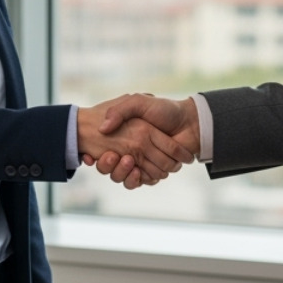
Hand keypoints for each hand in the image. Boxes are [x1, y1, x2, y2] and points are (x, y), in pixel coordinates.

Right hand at [77, 97, 194, 188]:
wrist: (190, 122)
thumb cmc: (165, 110)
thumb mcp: (138, 101)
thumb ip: (120, 110)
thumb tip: (103, 128)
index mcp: (125, 134)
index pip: (103, 150)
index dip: (98, 153)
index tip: (92, 154)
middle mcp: (131, 150)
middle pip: (109, 166)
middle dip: (107, 165)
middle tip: (111, 155)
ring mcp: (142, 162)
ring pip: (122, 177)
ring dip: (121, 172)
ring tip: (128, 161)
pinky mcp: (154, 172)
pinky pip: (140, 181)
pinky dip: (137, 179)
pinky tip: (138, 171)